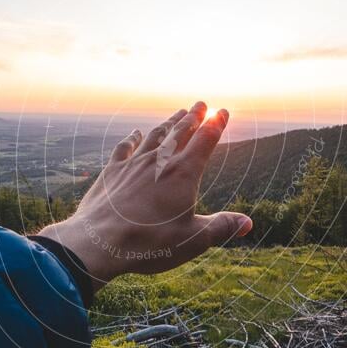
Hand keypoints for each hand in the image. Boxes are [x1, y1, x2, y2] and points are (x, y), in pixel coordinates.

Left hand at [38, 101, 252, 293]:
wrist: (98, 242)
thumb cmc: (149, 244)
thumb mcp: (192, 240)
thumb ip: (221, 228)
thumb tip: (247, 224)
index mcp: (184, 174)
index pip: (206, 141)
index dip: (216, 125)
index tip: (223, 111)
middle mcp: (160, 161)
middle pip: (181, 132)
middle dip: (194, 116)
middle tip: (201, 104)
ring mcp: (134, 164)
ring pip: (155, 135)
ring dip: (169, 123)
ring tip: (178, 113)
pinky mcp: (112, 171)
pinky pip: (125, 148)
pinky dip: (132, 138)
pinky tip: (135, 133)